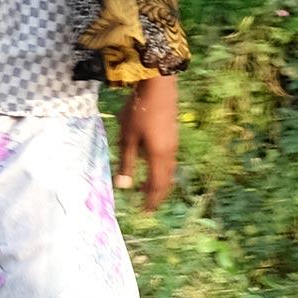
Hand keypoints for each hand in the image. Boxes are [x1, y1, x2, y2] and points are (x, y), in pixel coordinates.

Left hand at [114, 74, 179, 209]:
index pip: (156, 185)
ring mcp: (174, 143)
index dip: (150, 200)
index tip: (144, 212)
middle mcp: (170, 153)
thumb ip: (127, 162)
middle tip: (149, 205)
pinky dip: (162, 170)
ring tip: (149, 188)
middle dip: (157, 194)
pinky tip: (152, 164)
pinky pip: (169, 160)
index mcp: (158, 156)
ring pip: (169, 170)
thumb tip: (123, 186)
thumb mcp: (127, 137)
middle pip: (166, 180)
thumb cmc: (139, 110)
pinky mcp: (173, 134)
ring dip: (160, 182)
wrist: (159, 85)